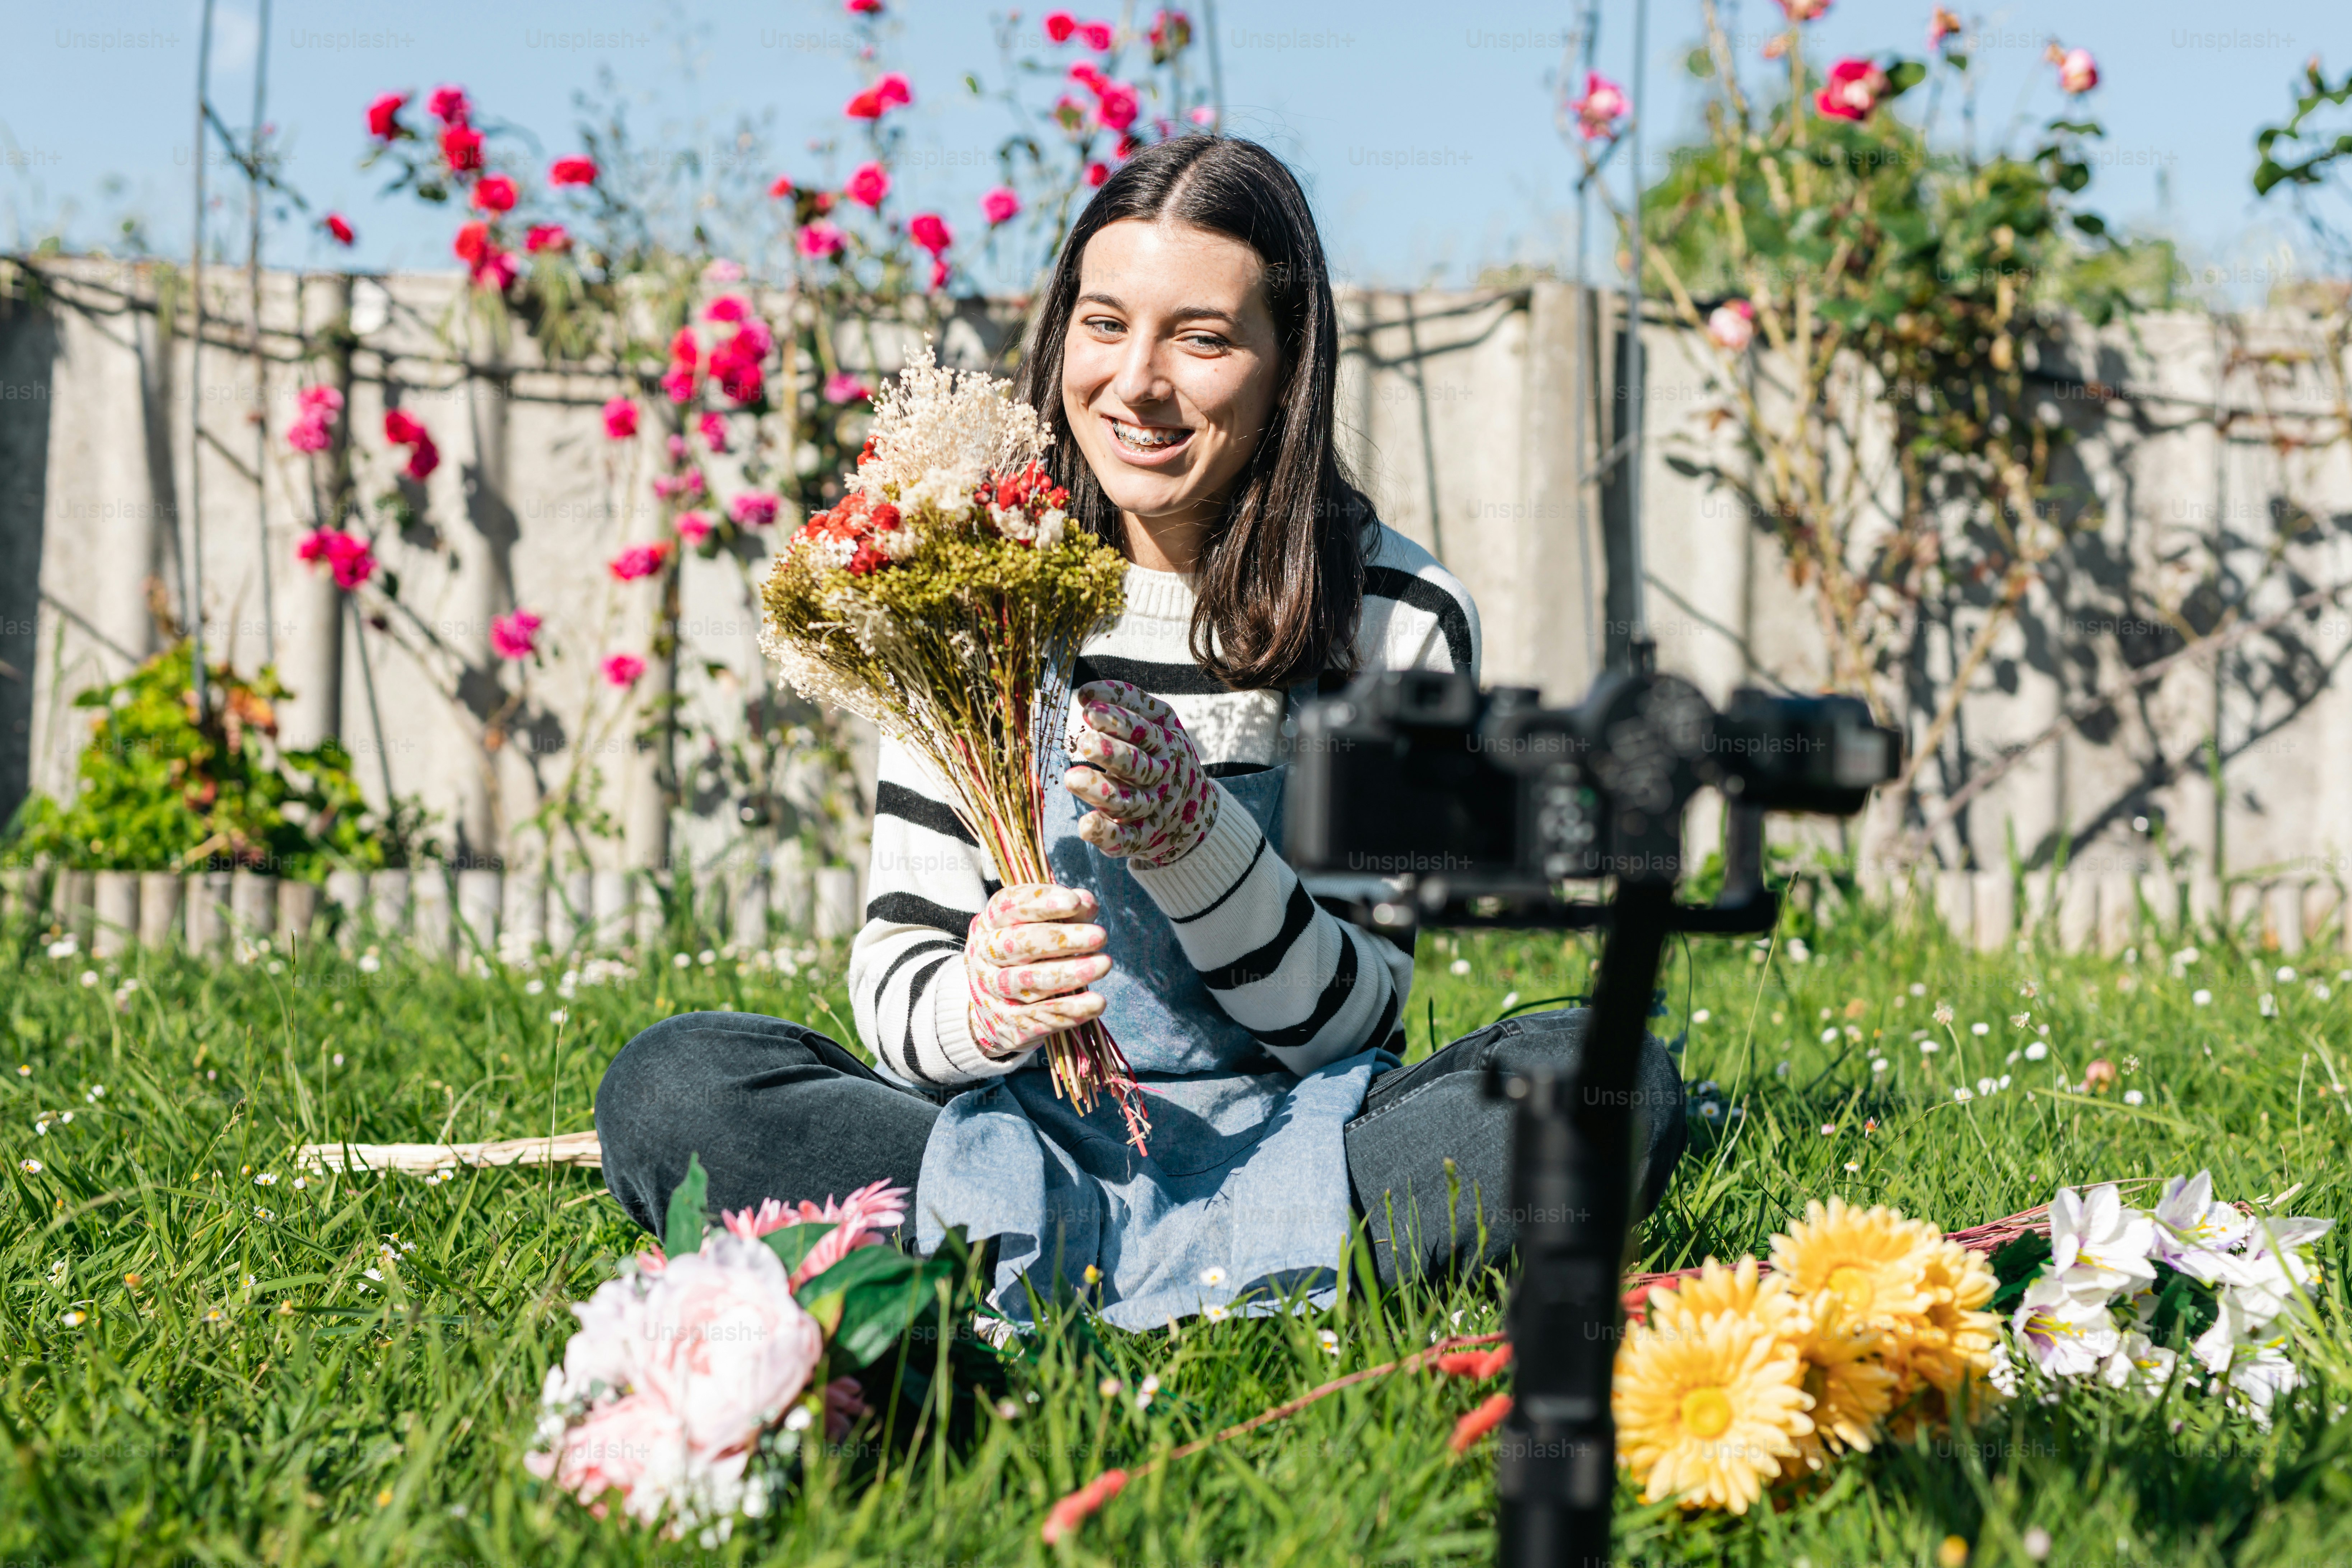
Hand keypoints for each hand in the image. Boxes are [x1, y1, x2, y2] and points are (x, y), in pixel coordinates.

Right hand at [965, 883, 1110, 1059]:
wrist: (992, 1009)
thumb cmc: (1025, 955)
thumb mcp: (1040, 927)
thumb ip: (1066, 912)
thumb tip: (1088, 904)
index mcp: (990, 923)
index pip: (1009, 906)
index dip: (1041, 902)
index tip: (1074, 902)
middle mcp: (985, 955)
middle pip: (1018, 944)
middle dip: (1062, 939)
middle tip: (1100, 936)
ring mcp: (992, 991)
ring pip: (1029, 982)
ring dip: (1070, 974)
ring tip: (1104, 964)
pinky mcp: (1007, 1022)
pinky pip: (1040, 1016)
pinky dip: (1070, 1010)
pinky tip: (1097, 1002)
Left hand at [1062, 680, 1219, 868]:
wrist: (1194, 813)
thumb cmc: (1163, 756)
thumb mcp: (1161, 724)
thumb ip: (1129, 703)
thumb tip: (1085, 693)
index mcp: (1167, 744)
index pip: (1144, 731)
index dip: (1117, 719)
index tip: (1087, 708)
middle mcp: (1162, 777)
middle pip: (1139, 766)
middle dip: (1112, 753)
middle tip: (1084, 741)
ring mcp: (1153, 809)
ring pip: (1129, 802)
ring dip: (1102, 792)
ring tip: (1072, 778)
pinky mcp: (1142, 837)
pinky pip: (1126, 839)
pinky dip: (1107, 834)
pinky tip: (1086, 825)